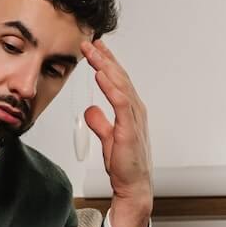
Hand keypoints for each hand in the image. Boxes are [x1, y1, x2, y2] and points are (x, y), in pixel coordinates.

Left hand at [81, 39, 152, 226]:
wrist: (133, 185)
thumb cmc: (125, 163)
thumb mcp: (108, 137)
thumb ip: (100, 121)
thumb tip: (90, 109)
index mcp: (130, 109)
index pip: (117, 80)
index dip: (106, 62)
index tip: (94, 48)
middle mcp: (135, 109)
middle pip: (119, 76)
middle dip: (104, 57)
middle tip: (90, 41)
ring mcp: (134, 118)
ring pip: (120, 84)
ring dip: (105, 65)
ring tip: (92, 50)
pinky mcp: (129, 128)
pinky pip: (120, 101)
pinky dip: (111, 86)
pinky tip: (101, 74)